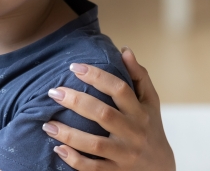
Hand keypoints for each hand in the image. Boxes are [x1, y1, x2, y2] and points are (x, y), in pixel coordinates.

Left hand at [43, 48, 174, 170]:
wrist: (162, 169)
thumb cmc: (151, 127)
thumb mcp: (151, 102)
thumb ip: (139, 76)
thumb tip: (125, 50)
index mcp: (140, 112)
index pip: (119, 89)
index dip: (97, 76)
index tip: (74, 67)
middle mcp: (133, 133)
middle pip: (103, 114)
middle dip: (76, 101)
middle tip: (53, 92)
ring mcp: (124, 155)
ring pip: (94, 144)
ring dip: (68, 134)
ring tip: (47, 124)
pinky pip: (93, 168)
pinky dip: (75, 160)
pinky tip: (58, 149)